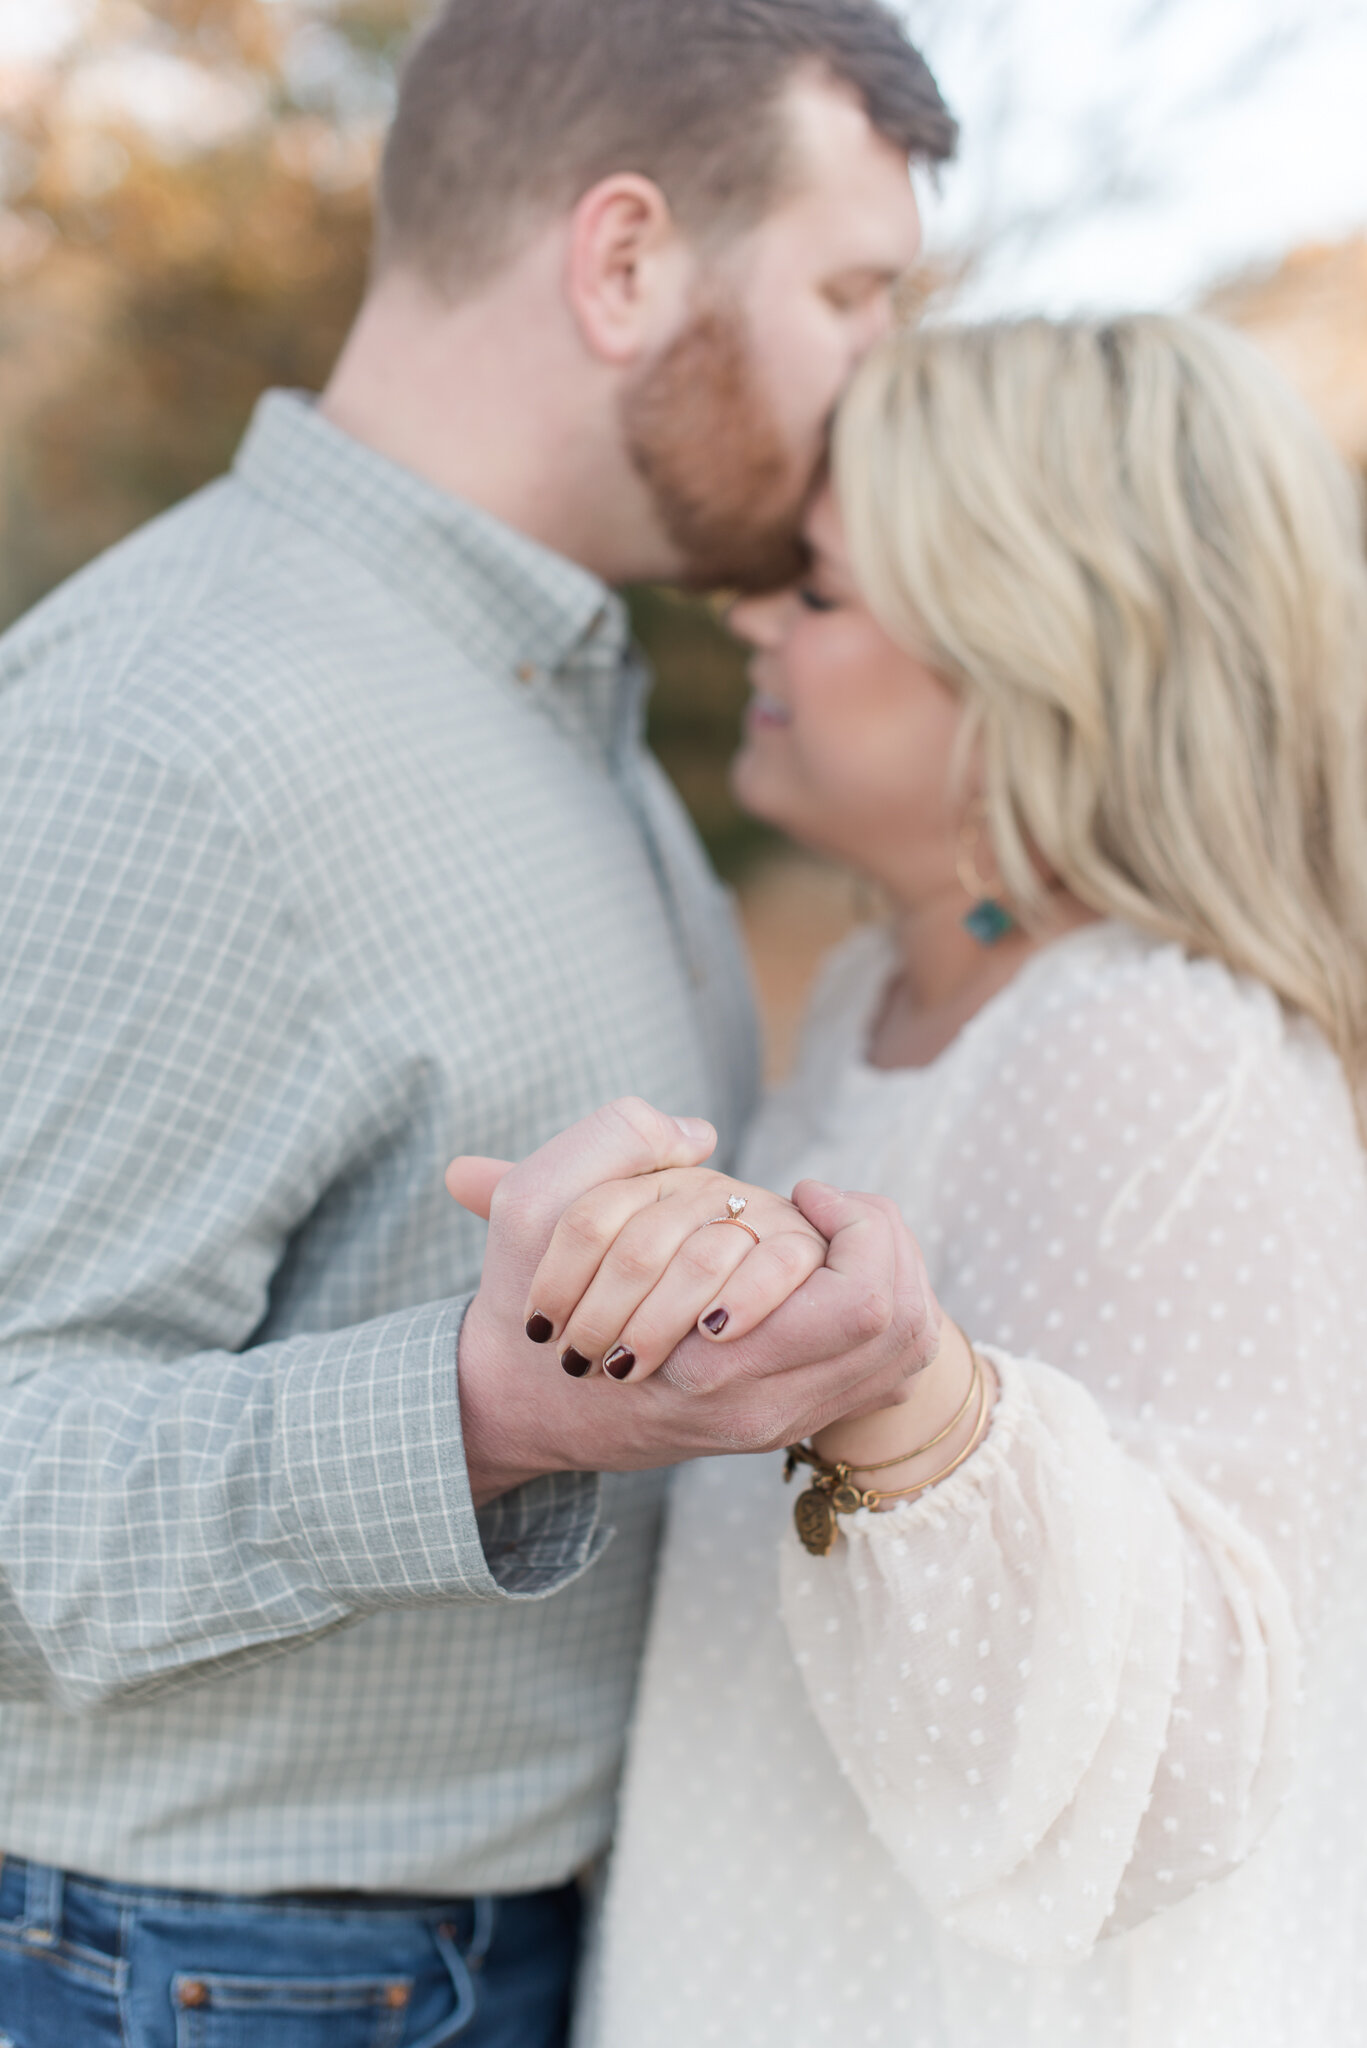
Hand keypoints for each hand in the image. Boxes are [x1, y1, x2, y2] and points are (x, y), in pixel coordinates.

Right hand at [447, 1097, 942, 1505]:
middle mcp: (763, 1407)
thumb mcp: (537, 1204)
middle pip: (899, 1323)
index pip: (862, 1301)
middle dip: (884, 1241)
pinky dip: (884, 1307)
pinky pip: (888, 1368)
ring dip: (892, 1269)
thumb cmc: (529, 1297)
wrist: (520, 1402)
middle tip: (828, 1207)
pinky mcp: (789, 1421)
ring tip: (839, 1231)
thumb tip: (700, 1133)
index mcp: (714, 1364)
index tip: (800, 1191)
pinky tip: (835, 1271)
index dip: (854, 1225)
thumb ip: (615, 1142)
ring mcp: (781, 1422)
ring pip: (905, 1344)